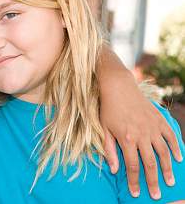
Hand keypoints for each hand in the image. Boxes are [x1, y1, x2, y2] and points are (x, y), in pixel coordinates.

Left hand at [101, 72, 181, 199]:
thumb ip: (109, 150)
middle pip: (150, 164)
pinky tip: (178, 159)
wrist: (118, 87)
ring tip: (170, 182)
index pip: (132, 166)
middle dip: (153, 182)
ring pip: (163, 153)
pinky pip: (171, 137)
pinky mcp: (159, 120)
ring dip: (168, 169)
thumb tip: (114, 170)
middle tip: (157, 195)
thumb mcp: (104, 129)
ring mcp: (152, 127)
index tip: (136, 193)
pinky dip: (176, 148)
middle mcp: (141, 135)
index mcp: (126, 138)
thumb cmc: (108, 108)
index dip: (134, 181)